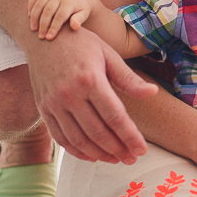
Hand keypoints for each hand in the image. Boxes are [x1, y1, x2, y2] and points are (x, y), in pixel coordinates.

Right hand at [26, 23, 159, 163]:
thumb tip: (152, 93)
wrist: (44, 37)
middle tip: (131, 158)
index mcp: (90, 79)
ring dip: (98, 154)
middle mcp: (70, 94)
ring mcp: (54, 103)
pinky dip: (76, 150)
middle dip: (117, 149)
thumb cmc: (82, 44)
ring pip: (78, 139)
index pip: (114, 116)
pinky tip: (91, 155)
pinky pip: (60, 137)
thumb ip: (129, 79)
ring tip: (115, 159)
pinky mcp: (43, 109)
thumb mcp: (109, 54)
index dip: (129, 136)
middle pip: (97, 131)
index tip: (141, 150)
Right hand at [28, 0, 93, 38]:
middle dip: (43, 24)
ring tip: (33, 29)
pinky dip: (30, 5)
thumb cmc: (81, 9)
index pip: (60, 16)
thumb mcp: (84, 14)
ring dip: (34, 16)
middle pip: (48, 10)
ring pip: (39, 3)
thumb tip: (75, 26)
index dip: (54, 27)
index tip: (49, 38)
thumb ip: (80, 19)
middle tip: (40, 36)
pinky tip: (29, 16)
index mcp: (70, 2)